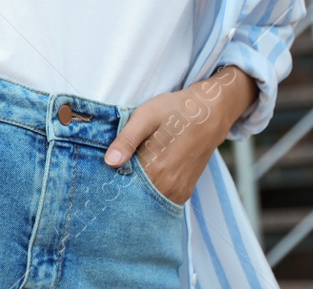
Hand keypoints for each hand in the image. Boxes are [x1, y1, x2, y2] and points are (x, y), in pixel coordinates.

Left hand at [101, 67, 254, 206]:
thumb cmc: (175, 110)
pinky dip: (150, 194)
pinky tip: (143, 178)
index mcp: (156, 168)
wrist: (210, 112)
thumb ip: (127, 140)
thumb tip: (109, 162)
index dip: (110, 182)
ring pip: (149, 202)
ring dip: (136, 192)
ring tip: (129, 173)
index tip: (102, 174)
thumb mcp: (145, 116)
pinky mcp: (185, 192)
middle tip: (111, 174)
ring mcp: (179, 191)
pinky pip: (161, 200)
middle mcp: (169, 186)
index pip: (124, 188)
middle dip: (122, 189)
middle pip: (136, 198)